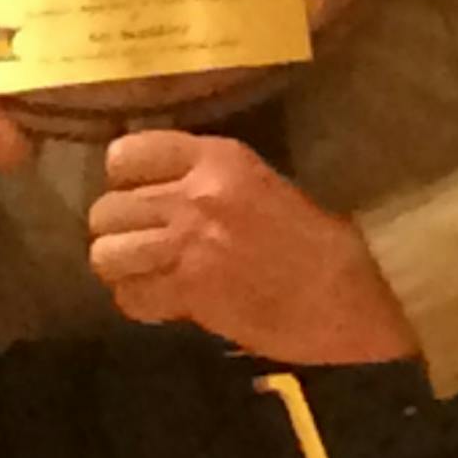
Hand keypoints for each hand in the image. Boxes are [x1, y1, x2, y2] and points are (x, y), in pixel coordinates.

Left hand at [87, 129, 416, 364]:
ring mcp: (190, 242)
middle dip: (120, 232)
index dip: (123, 183)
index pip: (125, 154)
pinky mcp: (192, 290)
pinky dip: (141, 303)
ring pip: (106, 253)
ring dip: (123, 269)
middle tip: (146, 248)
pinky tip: (165, 302)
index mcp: (216, 158)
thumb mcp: (254, 185)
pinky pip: (130, 297)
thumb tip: (149, 196)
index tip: (142, 200)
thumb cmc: (311, 240)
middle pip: (106, 209)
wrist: (351, 290)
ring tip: (149, 275)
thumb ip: (200, 183)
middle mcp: (195, 193)